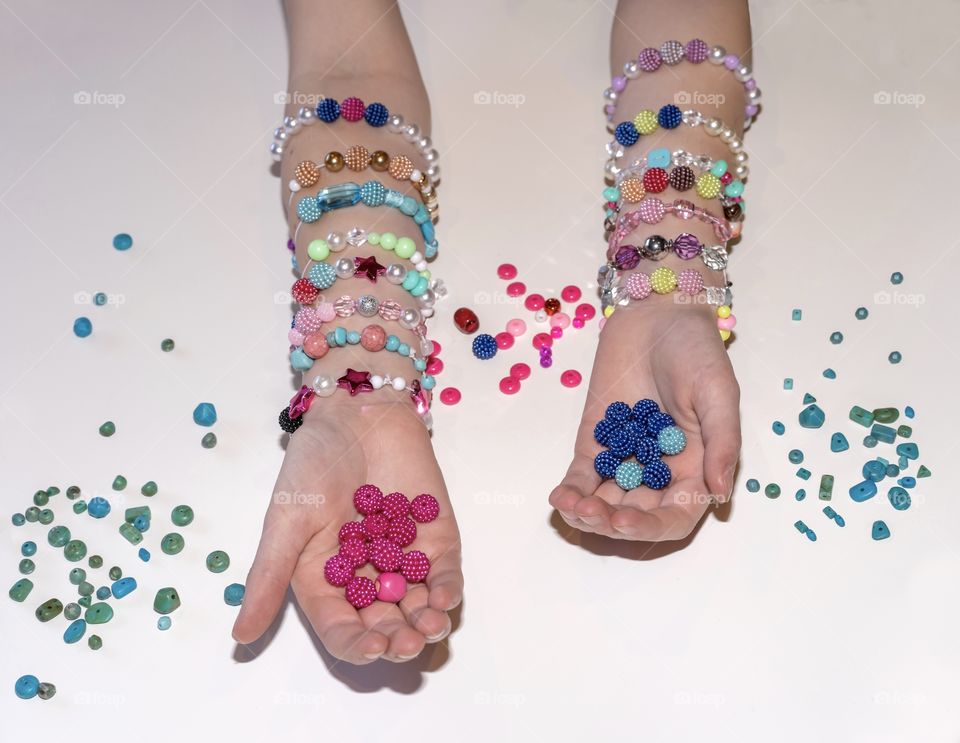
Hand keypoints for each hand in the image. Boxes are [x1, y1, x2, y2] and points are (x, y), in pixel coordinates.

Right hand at [233, 402, 462, 662]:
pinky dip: (447, 589)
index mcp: (326, 582)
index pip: (342, 629)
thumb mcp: (284, 521)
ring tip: (429, 627)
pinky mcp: (436, 538)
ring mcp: (404, 559)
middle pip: (385, 624)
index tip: (372, 649)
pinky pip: (444, 574)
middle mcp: (366, 578)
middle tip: (406, 644)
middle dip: (397, 639)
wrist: (355, 413)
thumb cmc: (313, 464)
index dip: (357, 646)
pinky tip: (445, 598)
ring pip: (419, 606)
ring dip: (426, 623)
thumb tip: (239, 639)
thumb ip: (268, 578)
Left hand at [550, 300, 740, 539]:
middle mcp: (659, 469)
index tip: (627, 520)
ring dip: (588, 514)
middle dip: (613, 522)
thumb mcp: (719, 394)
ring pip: (606, 502)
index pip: (676, 515)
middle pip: (636, 514)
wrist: (658, 314)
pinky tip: (560, 497)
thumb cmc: (697, 351)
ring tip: (573, 508)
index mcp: (695, 466)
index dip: (652, 526)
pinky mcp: (596, 441)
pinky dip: (571, 491)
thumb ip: (722, 444)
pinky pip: (583, 476)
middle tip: (595, 515)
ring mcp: (625, 457)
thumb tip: (721, 495)